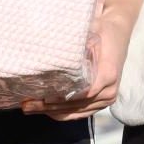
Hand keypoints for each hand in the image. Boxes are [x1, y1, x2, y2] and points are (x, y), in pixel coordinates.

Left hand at [25, 0, 127, 120]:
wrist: (117, 31)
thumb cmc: (101, 30)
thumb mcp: (89, 32)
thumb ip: (74, 47)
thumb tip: (47, 55)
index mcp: (108, 73)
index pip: (82, 93)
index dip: (61, 98)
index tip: (42, 96)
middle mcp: (109, 90)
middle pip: (76, 106)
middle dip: (49, 107)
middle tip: (26, 105)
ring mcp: (107, 98)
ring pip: (75, 113)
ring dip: (52, 112)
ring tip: (30, 108)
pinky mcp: (102, 101)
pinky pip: (80, 113)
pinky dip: (62, 113)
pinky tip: (45, 110)